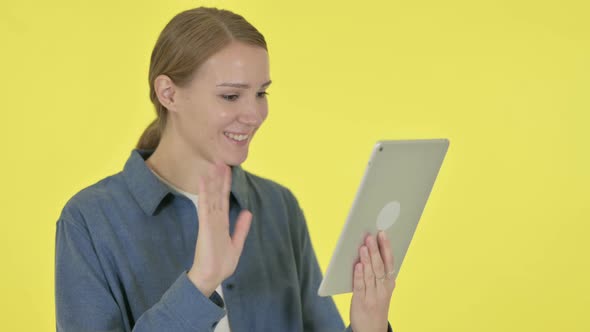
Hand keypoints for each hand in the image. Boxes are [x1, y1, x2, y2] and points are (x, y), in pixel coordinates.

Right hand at [187, 163, 252, 296]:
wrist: (211, 277)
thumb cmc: (221, 264)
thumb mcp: (236, 243)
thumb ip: (241, 228)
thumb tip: (247, 212)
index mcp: (221, 222)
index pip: (223, 199)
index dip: (225, 184)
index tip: (227, 170)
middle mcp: (214, 219)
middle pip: (217, 194)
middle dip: (219, 178)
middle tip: (220, 160)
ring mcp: (209, 221)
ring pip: (210, 196)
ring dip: (211, 180)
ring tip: (213, 165)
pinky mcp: (206, 226)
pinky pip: (204, 206)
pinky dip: (203, 193)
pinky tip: (202, 181)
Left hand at [349, 231, 395, 331]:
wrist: (372, 331)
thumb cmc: (375, 304)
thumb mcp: (382, 289)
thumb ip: (378, 272)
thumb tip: (372, 249)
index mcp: (389, 283)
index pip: (389, 262)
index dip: (386, 247)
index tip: (383, 233)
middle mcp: (383, 288)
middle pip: (380, 266)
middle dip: (375, 250)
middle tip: (371, 236)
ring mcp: (373, 296)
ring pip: (370, 274)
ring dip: (367, 259)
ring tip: (363, 246)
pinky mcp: (361, 302)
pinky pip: (360, 286)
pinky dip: (359, 275)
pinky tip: (357, 265)